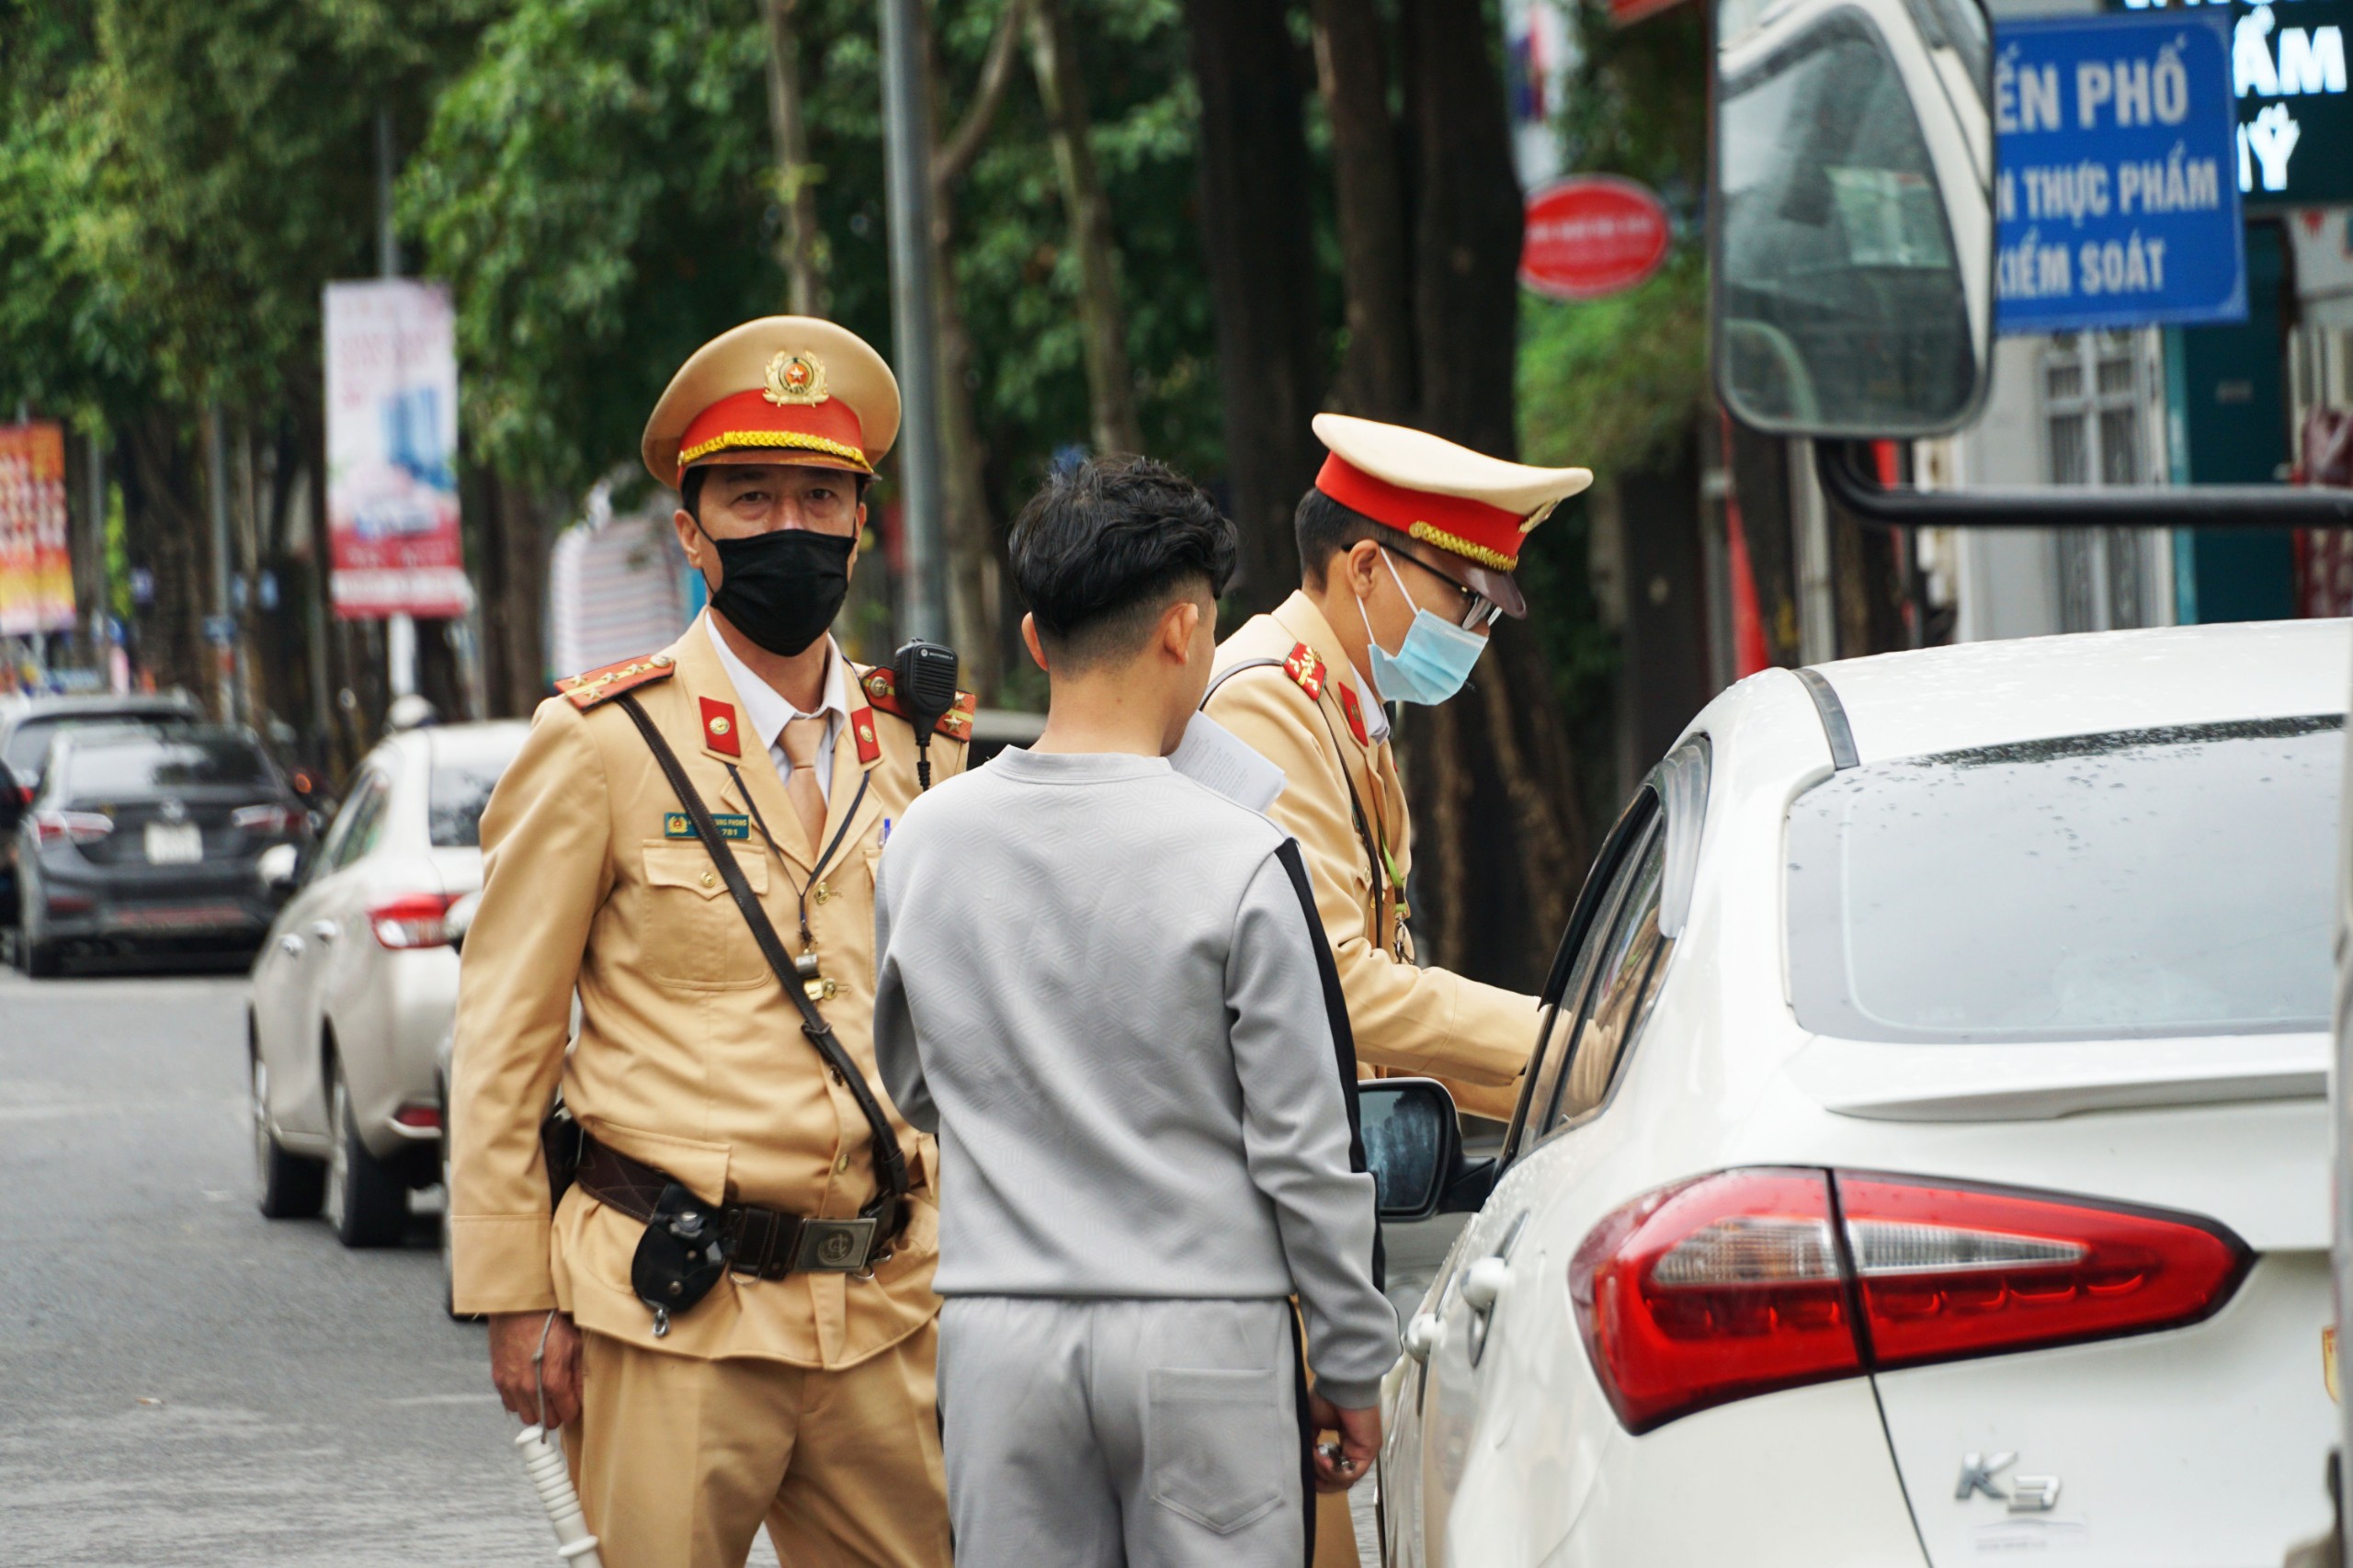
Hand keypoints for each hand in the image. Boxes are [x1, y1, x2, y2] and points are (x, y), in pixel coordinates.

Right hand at [489, 1310, 581, 1428]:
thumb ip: (579, 1376)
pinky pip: (511, 1405)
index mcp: (553, 1381)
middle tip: (560, 1398)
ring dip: (537, 1409)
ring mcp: (512, 1386)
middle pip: (547, 1421)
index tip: (574, 1402)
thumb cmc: (549, 1323)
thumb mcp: (575, 1345)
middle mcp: (530, 1388)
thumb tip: (583, 1397)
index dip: (573, 1410)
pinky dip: (519, 1401)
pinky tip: (527, 1387)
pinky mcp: (499, 1380)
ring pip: (528, 1417)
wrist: (519, 1308)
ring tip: (543, 1393)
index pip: (567, 1415)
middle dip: (556, 1412)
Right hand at [1308, 1393, 1380, 1493]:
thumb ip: (1309, 1446)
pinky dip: (1333, 1471)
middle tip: (1306, 1474)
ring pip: (1343, 1480)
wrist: (1340, 1385)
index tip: (1302, 1472)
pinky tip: (1323, 1458)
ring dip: (1324, 1473)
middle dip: (1319, 1480)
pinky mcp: (1368, 1451)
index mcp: (1344, 1443)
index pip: (1333, 1471)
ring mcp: (1363, 1452)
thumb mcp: (1310, 1425)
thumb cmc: (1326, 1398)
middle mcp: (1355, 1450)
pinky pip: (1350, 1474)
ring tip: (1314, 1457)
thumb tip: (1304, 1466)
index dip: (1316, 1476)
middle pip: (1338, 1481)